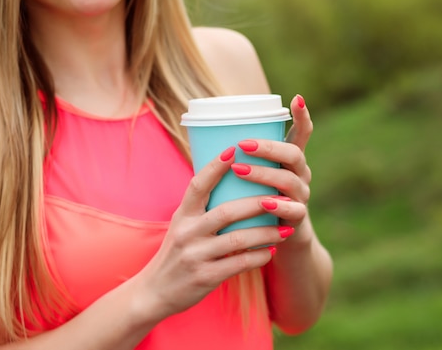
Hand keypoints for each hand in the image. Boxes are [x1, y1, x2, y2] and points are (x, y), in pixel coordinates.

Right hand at [136, 147, 287, 319]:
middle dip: (257, 203)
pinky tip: (272, 251)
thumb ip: (201, 208)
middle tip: (282, 198)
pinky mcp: (205, 277)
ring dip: (266, 233)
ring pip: (238, 238)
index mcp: (182, 215)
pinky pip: (239, 264)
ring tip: (286, 228)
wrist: (155, 291)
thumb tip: (230, 180)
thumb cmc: (176, 253)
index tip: (234, 149)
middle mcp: (187, 232)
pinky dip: (259, 257)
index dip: (215, 167)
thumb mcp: (181, 225)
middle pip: (226, 211)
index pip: (198, 185)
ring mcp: (195, 255)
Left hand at [232, 94, 313, 246]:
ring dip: (265, 174)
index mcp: (288, 160)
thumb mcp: (249, 178)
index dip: (302, 116)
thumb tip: (202, 134)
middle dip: (269, 147)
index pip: (301, 134)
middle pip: (294, 154)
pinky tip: (266, 202)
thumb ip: (235, 159)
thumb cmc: (254, 202)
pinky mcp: (298, 219)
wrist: (274, 241)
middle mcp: (299, 175)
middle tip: (243, 144)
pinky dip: (280, 206)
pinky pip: (294, 210)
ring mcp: (301, 196)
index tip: (296, 98)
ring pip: (290, 180)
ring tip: (240, 171)